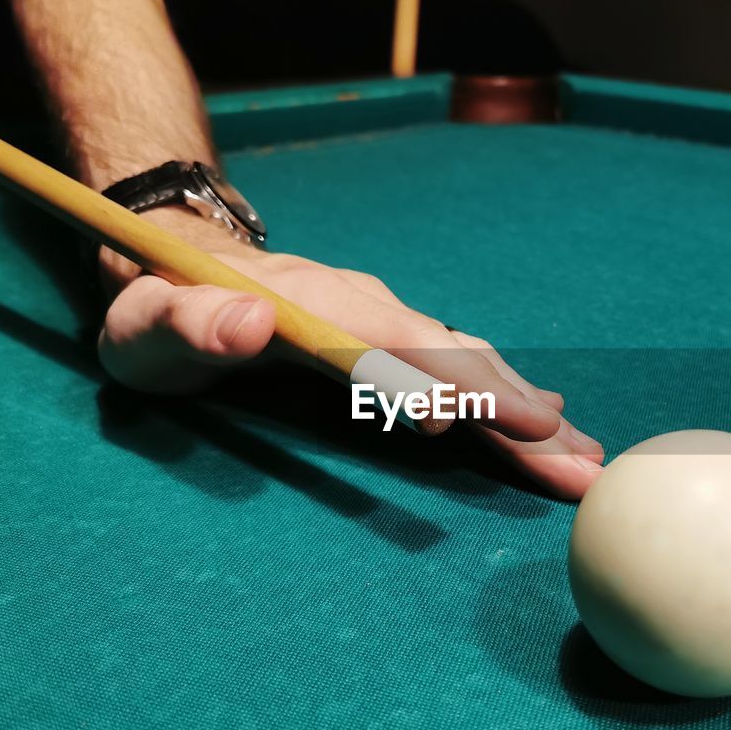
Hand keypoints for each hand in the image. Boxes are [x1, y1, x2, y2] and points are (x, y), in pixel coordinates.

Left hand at [95, 210, 603, 499]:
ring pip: (471, 362)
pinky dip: (508, 399)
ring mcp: (385, 321)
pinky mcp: (391, 342)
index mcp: (314, 303)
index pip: (388, 343)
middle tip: (578, 465)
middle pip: (454, 355)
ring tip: (585, 455)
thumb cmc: (156, 310)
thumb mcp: (145, 324)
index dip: (433, 380)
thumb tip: (251, 320)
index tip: (482, 422)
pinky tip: (547, 420)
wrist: (178, 264)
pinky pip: (461, 368)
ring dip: (529, 413)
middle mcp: (366, 306)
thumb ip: (187, 323)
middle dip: (516, 411)